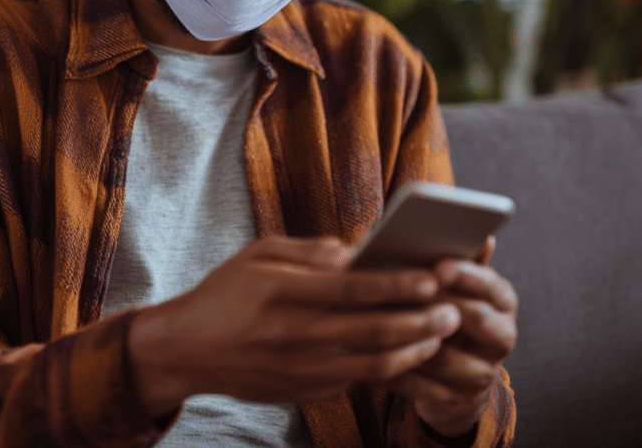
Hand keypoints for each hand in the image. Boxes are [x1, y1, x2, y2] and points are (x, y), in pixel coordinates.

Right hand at [127, 237, 461, 416]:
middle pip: (374, 331)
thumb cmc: (225, 293)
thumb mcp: (257, 255)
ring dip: (414, 350)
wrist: (188, 350)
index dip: (398, 285)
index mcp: (286, 293)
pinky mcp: (305, 391)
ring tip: (439, 335)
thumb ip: (306, 250)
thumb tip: (353, 252)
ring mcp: (302, 369)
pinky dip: (387, 367)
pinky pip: (356, 379)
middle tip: (453, 311)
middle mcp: (297, 334)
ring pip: (374, 364)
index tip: (433, 278)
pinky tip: (407, 352)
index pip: (355, 289)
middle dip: (421, 322)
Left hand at [388, 237, 517, 437]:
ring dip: (409, 339)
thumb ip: (458, 257)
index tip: (438, 267)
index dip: (466, 276)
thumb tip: (475, 231)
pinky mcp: (456, 401)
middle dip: (439, 304)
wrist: (452, 374)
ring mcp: (482, 374)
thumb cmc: (445, 308)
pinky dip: (394, 368)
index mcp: (502, 301)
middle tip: (406, 293)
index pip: (492, 286)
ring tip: (375, 320)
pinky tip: (366, 353)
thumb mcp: (455, 283)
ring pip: (445, 356)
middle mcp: (502, 337)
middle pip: (476, 319)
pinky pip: (422, 386)